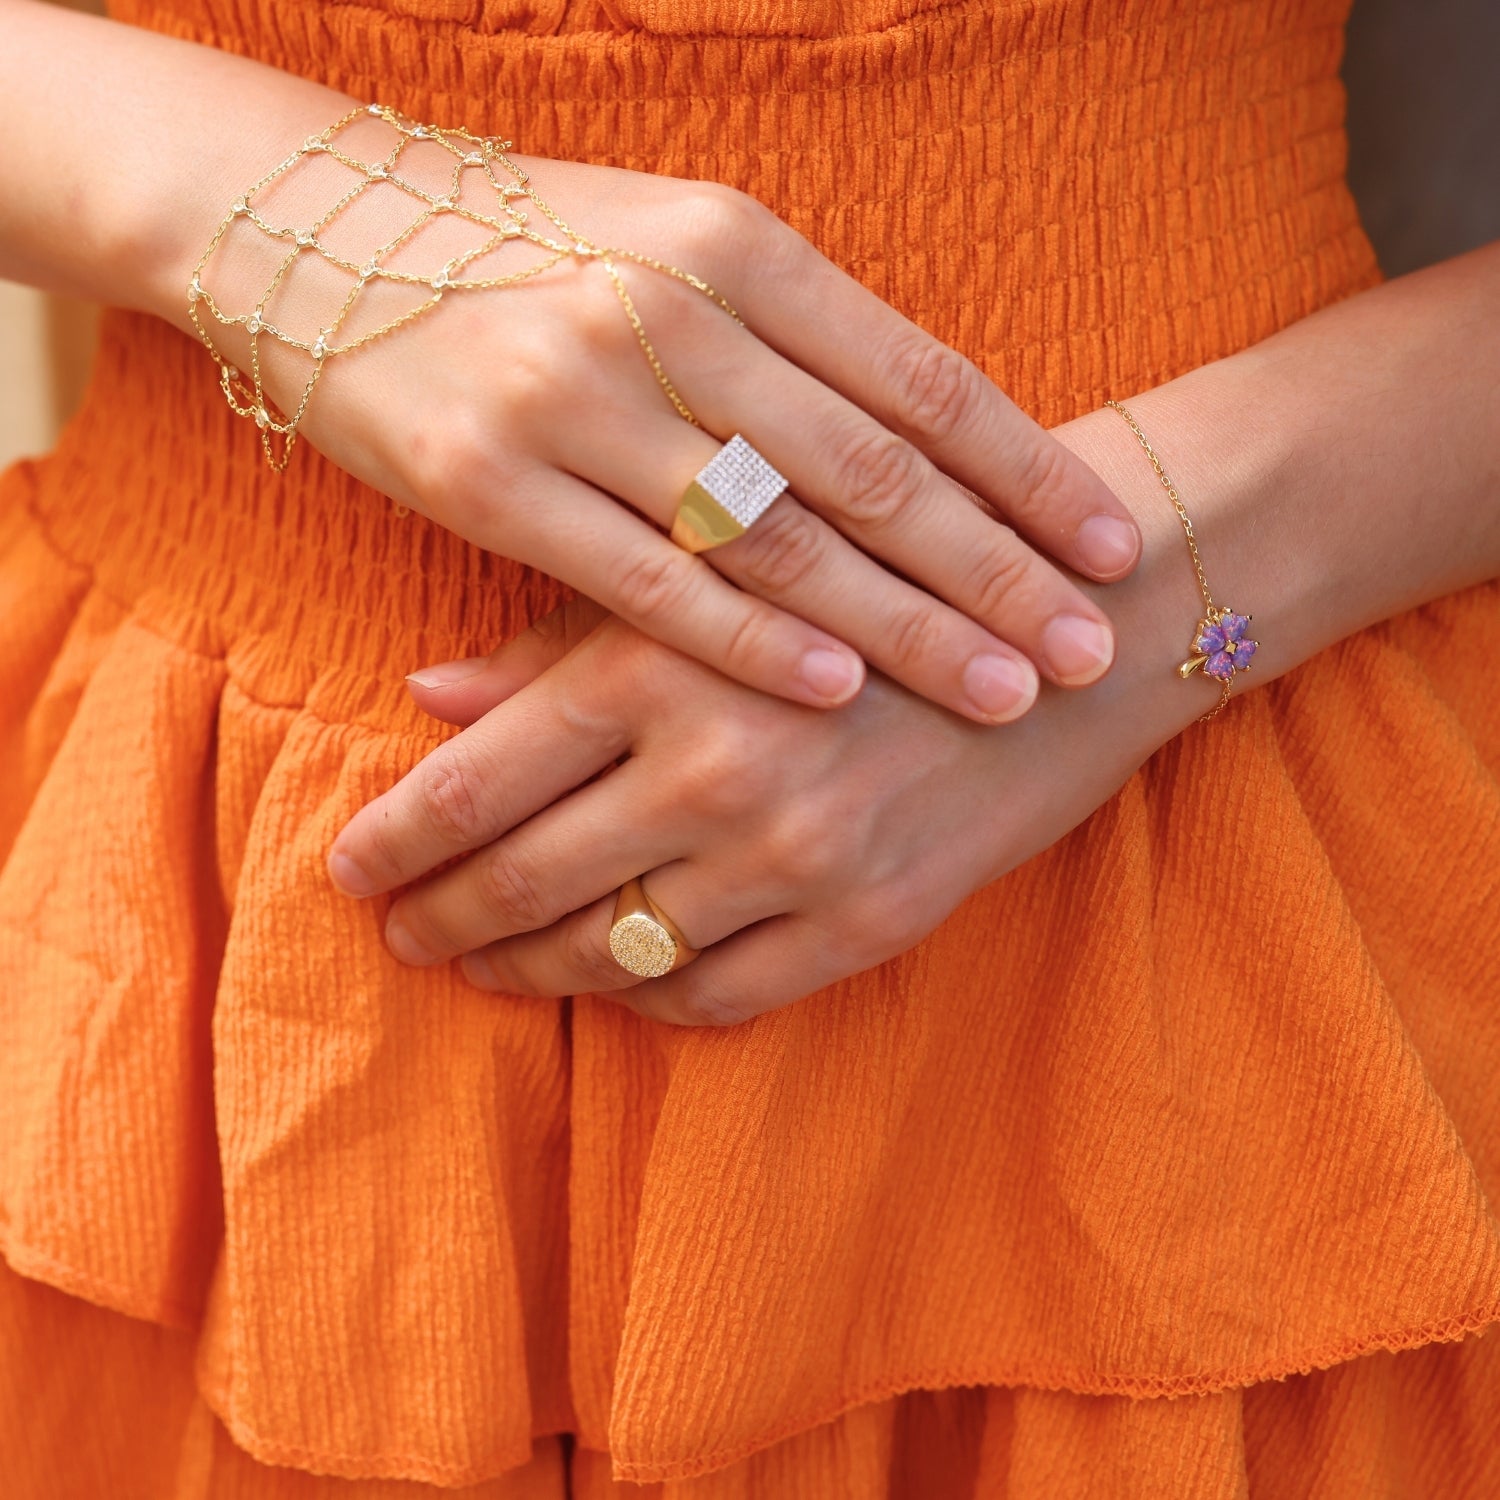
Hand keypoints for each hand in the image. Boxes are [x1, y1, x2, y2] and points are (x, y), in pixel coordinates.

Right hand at [187, 107, 1140, 723]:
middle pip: (875, 470)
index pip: (921, 379)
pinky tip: (837, 693)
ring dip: (905, 624)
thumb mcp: (675, 252)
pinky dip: (750, 641)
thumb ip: (793, 343)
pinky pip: (648, 582)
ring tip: (1003, 690)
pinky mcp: (493, 481)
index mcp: (738, 245)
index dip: (1030, 471)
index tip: (1115, 546)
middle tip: (1092, 647)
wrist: (314, 228)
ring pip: (779, 536)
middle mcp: (672, 314)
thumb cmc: (527, 249)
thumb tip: (924, 442)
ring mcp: (578, 399)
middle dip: (1000, 571)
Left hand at [326, 572, 1187, 1023]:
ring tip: (481, 963)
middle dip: (441, 919)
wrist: (1077, 623)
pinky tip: (611, 981)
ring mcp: (799, 858)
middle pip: (525, 884)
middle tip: (399, 931)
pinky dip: (646, 998)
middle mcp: (719, 769)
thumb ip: (560, 644)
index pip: (477, 785)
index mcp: (662, 665)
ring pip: (611, 954)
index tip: (349, 872)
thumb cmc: (880, 572)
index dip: (396, 842)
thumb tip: (423, 694)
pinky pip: (719, 996)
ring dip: (527, 968)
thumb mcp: (715, 577)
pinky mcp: (870, 920)